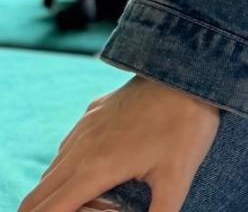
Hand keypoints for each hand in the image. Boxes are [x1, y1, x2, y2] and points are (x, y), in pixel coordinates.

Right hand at [18, 73, 221, 211]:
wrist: (190, 70)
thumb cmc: (186, 125)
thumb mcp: (177, 179)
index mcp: (95, 169)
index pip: (47, 210)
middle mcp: (81, 147)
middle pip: (39, 195)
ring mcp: (86, 126)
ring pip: (52, 171)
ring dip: (58, 194)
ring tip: (87, 203)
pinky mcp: (94, 112)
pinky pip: (67, 147)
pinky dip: (67, 170)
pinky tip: (91, 172)